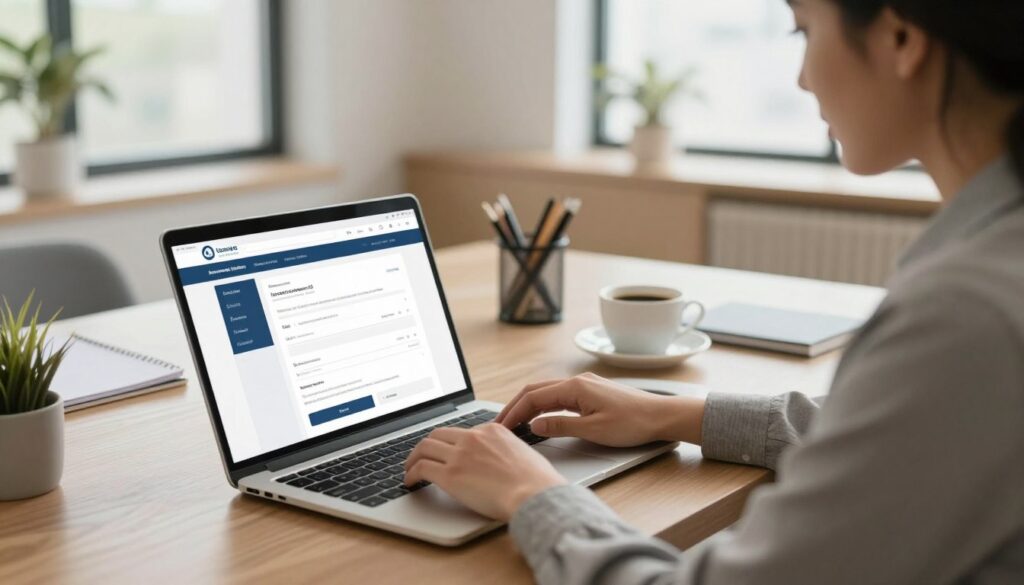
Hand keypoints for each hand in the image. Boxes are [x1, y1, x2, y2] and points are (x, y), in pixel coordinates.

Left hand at [403, 423, 566, 520]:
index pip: (462, 432)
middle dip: (427, 445)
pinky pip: (421, 468)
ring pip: (425, 447)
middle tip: (420, 456)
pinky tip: (410, 482)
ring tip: (409, 468)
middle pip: (439, 434)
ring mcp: (460, 455)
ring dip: (413, 457)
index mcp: (492, 430)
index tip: (446, 452)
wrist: (534, 494)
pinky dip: (411, 474)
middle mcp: (474, 438)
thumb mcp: (524, 453)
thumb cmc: (537, 482)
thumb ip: (507, 451)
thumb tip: (503, 461)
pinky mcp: (450, 475)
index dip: (451, 444)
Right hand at [495, 372, 704, 446]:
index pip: (533, 398)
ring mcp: (585, 385)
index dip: (514, 412)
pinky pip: (559, 395)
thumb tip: (535, 425)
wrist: (661, 416)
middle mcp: (578, 381)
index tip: (501, 427)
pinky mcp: (592, 392)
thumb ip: (561, 426)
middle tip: (501, 424)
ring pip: (547, 392)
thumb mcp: (593, 430)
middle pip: (536, 390)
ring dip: (529, 405)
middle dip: (516, 406)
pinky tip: (540, 417)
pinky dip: (544, 405)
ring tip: (515, 422)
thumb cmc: (632, 423)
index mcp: (575, 388)